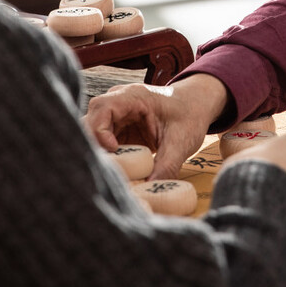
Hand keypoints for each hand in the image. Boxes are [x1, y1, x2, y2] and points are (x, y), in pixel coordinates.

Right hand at [84, 73, 228, 178]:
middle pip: (89, 121)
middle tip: (107, 168)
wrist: (196, 105)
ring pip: (91, 133)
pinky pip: (101, 143)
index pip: (102, 108)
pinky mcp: (117, 130)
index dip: (100, 130)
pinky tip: (117, 170)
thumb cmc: (189, 115)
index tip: (114, 150)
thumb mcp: (181, 142)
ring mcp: (115, 116)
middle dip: (94, 145)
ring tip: (111, 171)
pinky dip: (106, 157)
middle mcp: (118, 102)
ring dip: (98, 153)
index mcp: (133, 96)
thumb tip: (150, 190)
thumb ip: (166, 166)